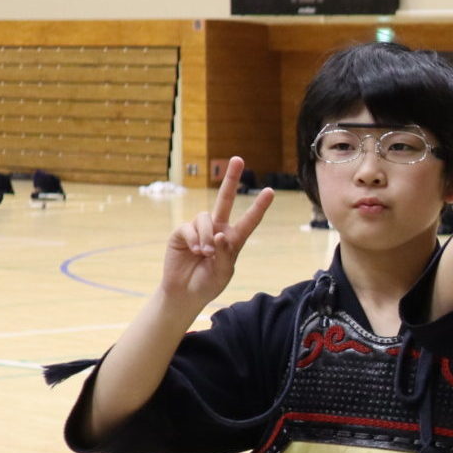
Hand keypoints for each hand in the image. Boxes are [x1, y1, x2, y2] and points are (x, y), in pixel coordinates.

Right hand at [160, 157, 272, 307]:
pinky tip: (194, 250)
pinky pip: (189, 227)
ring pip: (206, 218)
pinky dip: (194, 239)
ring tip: (204, 253)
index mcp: (233, 239)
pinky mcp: (182, 232)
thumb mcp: (222, 273)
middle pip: (226, 199)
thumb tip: (219, 235)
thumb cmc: (208, 283)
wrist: (184, 293)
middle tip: (238, 159)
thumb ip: (224, 254)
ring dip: (207, 236)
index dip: (259, 206)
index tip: (270, 191)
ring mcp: (199, 229)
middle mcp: (218, 229)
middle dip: (231, 179)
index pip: (249, 220)